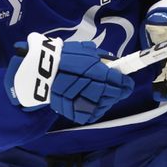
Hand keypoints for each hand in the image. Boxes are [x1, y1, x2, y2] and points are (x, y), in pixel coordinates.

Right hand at [5, 32, 133, 124]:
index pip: (122, 83)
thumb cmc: (64, 58)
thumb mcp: (87, 52)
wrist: (40, 73)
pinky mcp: (78, 114)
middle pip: (115, 95)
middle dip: (116, 90)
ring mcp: (87, 104)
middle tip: (111, 84)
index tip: (126, 81)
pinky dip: (94, 107)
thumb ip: (104, 59)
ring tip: (95, 90)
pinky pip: (93, 113)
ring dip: (105, 98)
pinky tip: (89, 99)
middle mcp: (96, 91)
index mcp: (101, 75)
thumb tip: (116, 64)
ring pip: (106, 104)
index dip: (125, 82)